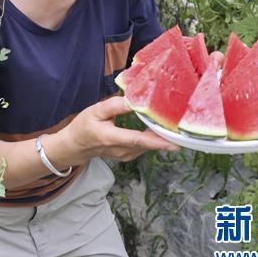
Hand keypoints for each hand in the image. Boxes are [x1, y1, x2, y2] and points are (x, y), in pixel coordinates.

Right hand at [60, 95, 179, 163]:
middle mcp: (122, 150)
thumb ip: (113, 106)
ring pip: (148, 146)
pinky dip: (153, 139)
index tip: (176, 143)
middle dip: (165, 136)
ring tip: (172, 124)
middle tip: (182, 126)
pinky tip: (158, 129)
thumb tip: (133, 100)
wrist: (75, 146)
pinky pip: (145, 147)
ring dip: (160, 137)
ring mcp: (126, 155)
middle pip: (148, 143)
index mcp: (112, 138)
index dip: (158, 141)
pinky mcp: (129, 155)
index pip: (138, 140)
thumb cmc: (83, 126)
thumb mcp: (94, 112)